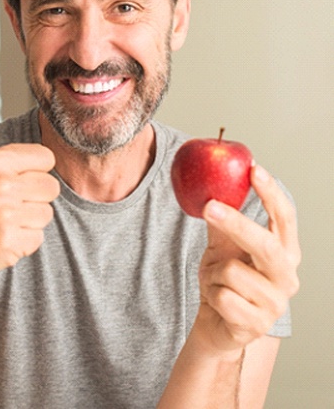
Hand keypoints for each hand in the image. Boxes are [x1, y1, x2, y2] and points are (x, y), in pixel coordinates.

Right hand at [0, 82, 59, 279]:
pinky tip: (0, 238)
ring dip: (28, 220)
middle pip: (51, 187)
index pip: (46, 159)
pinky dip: (22, 242)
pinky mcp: (9, 242)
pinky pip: (38, 238)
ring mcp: (4, 215)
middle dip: (33, 197)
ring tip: (1, 220)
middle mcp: (1, 185)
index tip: (11, 180)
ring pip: (46, 214)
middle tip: (5, 203)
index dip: (32, 171)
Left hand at [196, 164, 300, 352]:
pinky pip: (223, 296)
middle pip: (265, 243)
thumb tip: (214, 188)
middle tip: (209, 206)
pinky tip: (218, 303)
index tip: (254, 169)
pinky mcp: (256, 325)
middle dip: (236, 223)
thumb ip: (223, 223)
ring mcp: (275, 304)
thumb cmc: (224, 282)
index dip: (271, 193)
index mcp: (283, 253)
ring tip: (216, 282)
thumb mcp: (222, 248)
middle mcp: (286, 277)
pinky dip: (211, 295)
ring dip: (212, 273)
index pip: (284, 218)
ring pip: (232, 271)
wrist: (216, 323)